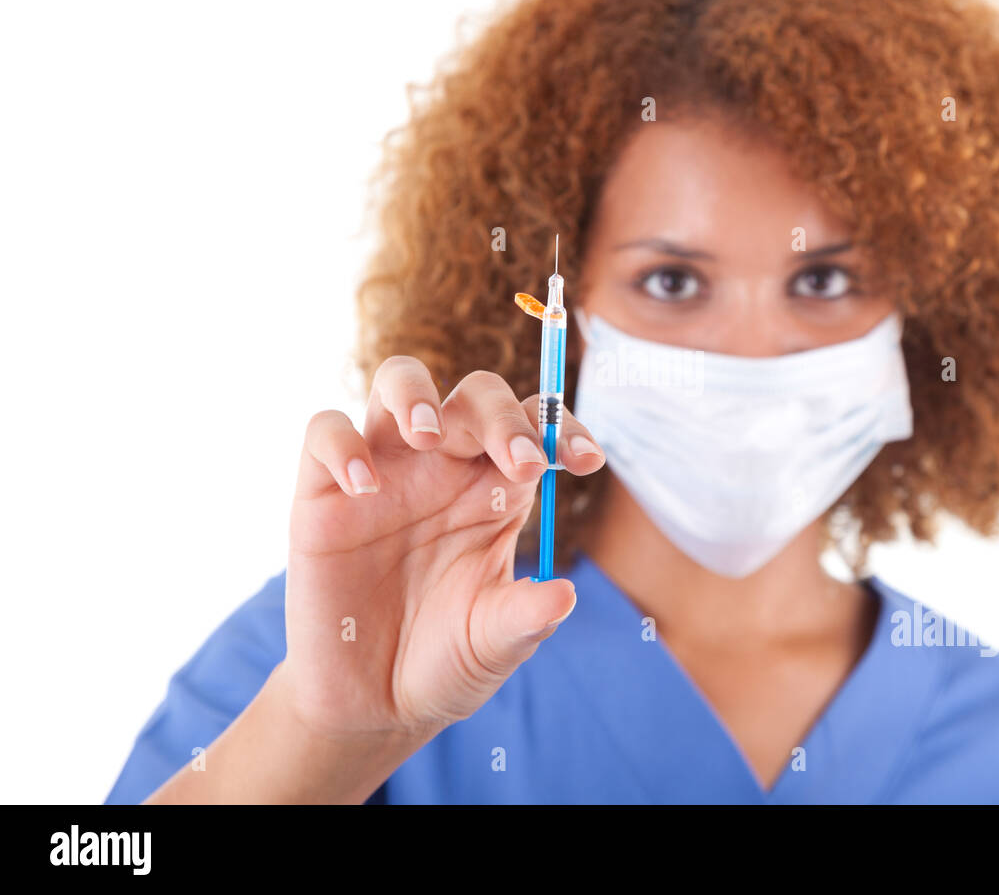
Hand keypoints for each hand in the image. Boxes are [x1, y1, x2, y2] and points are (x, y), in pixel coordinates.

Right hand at [282, 358, 603, 742]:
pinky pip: (325, 433)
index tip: (587, 462)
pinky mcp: (322, 494)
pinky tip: (363, 486)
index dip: (561, 429)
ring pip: (398, 382)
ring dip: (416, 394)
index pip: (534, 428)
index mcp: (496, 490)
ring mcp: (384, 473)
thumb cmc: (444, 662)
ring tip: (429, 433)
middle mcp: (444, 468)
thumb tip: (565, 595)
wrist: (372, 705)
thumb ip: (524, 618)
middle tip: (521, 462)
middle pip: (476, 397)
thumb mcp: (494, 645)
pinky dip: (342, 444)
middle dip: (503, 417)